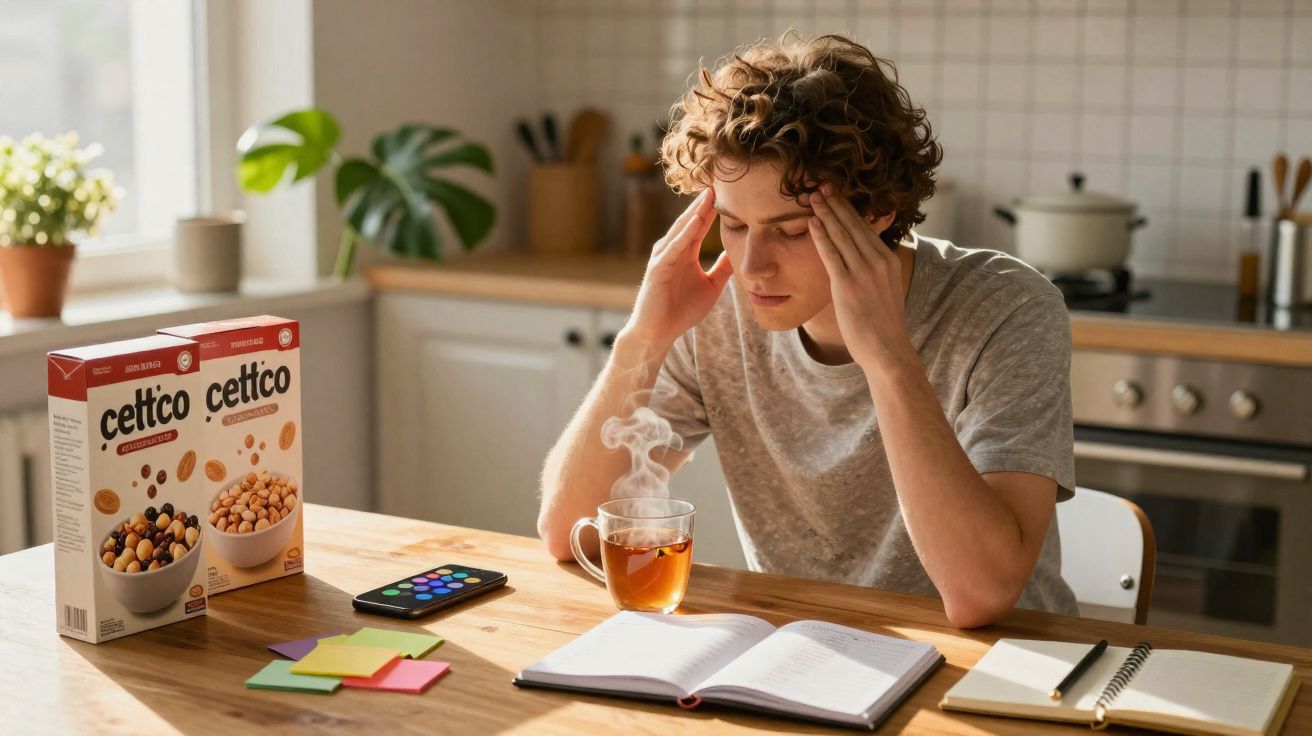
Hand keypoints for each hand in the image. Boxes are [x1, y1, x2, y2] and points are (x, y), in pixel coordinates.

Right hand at [622, 188, 732, 347]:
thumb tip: (740, 254)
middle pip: (690, 221)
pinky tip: (695, 222)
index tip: (729, 192)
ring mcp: (663, 258)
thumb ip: (723, 269)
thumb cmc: (680, 311)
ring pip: (681, 230)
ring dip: (694, 213)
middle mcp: (673, 250)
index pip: (701, 225)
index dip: (713, 209)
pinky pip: (674, 248)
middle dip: (704, 203)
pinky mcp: (657, 269)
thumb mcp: (712, 287)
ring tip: (708, 195)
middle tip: (719, 181)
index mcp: (685, 253)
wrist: (658, 333)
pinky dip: (684, 234)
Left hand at [807, 183, 914, 371]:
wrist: (887, 350)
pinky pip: (831, 254)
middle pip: (853, 225)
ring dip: (826, 213)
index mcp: (888, 260)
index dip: (848, 209)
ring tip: (813, 197)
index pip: (866, 228)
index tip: (836, 194)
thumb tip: (857, 263)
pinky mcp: (847, 285)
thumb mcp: (883, 290)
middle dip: (836, 203)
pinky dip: (821, 236)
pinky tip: (812, 222)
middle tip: (821, 185)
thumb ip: (871, 272)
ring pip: (842, 235)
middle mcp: (878, 261)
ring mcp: (863, 272)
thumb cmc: (882, 326)